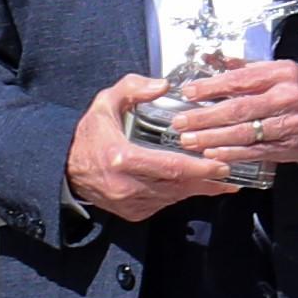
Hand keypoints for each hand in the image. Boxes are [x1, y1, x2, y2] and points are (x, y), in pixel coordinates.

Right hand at [69, 80, 230, 222]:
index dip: (200, 168)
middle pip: (178, 186)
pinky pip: (165, 203)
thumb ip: (132, 88)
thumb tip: (163, 85)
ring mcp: (130, 203)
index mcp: (122, 159)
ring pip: (174, 197)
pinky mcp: (133, 213)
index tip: (223, 164)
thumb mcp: (105, 103)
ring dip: (198, 188)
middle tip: (233, 173)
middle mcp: (127, 186)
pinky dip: (181, 194)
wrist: (64, 168)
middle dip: (208, 180)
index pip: (171, 167)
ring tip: (223, 180)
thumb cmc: (88, 134)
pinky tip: (198, 185)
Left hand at [171, 55, 297, 172]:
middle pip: (237, 108)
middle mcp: (286, 97)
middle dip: (204, 116)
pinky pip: (257, 151)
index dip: (210, 87)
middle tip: (179, 122)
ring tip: (188, 140)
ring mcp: (290, 123)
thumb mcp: (285, 71)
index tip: (187, 93)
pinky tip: (214, 154)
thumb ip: (248, 68)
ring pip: (245, 132)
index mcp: (282, 73)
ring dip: (212, 137)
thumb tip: (212, 60)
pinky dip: (233, 153)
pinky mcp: (292, 146)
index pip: (239, 80)